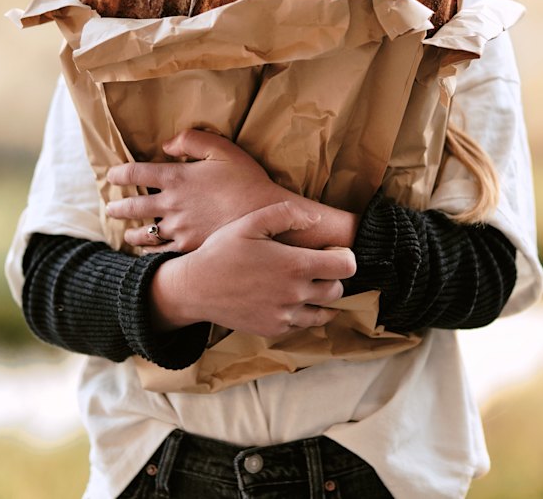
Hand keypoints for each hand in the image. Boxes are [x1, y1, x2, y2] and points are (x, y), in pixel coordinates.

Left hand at [106, 129, 282, 251]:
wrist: (263, 214)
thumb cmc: (245, 178)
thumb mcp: (221, 148)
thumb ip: (191, 140)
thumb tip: (166, 145)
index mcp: (176, 178)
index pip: (135, 173)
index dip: (119, 173)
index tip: (112, 176)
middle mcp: (170, 204)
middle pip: (133, 206)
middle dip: (118, 207)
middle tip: (110, 208)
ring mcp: (178, 229)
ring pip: (143, 233)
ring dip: (131, 232)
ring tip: (127, 234)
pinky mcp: (188, 247)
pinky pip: (160, 253)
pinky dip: (149, 252)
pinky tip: (148, 251)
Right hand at [149, 200, 356, 335]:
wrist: (195, 288)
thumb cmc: (223, 250)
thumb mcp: (252, 221)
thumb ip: (287, 214)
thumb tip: (317, 218)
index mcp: (295, 265)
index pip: (347, 267)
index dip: (345, 257)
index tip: (333, 252)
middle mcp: (295, 294)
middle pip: (338, 290)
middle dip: (333, 277)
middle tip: (318, 266)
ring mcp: (285, 315)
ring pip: (325, 311)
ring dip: (322, 298)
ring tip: (307, 283)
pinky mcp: (274, 329)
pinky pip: (303, 324)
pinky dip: (304, 313)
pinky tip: (291, 298)